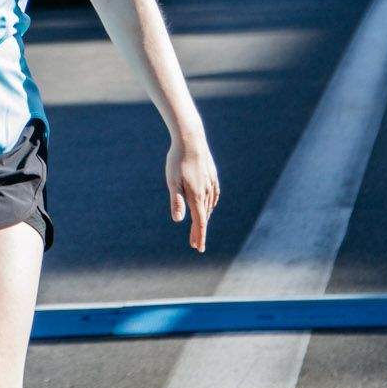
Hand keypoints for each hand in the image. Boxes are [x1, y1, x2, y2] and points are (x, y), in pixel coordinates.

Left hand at [166, 132, 220, 252]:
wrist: (191, 138)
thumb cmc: (178, 160)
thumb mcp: (173, 182)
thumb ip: (176, 201)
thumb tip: (179, 220)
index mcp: (196, 195)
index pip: (199, 222)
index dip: (199, 236)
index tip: (199, 248)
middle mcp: (207, 191)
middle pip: (204, 216)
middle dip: (200, 231)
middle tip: (196, 244)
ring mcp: (211, 183)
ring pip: (209, 206)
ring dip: (204, 218)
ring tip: (199, 228)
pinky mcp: (212, 176)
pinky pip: (214, 195)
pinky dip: (211, 205)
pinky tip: (210, 206)